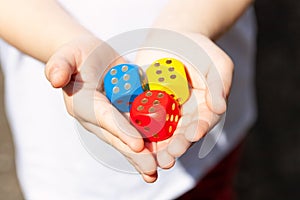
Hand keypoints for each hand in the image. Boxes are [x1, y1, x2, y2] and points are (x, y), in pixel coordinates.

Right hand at [45, 35, 157, 182]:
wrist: (91, 58)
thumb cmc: (78, 55)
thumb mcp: (67, 55)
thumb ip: (59, 65)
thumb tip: (54, 79)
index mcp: (83, 105)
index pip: (103, 118)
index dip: (120, 130)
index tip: (137, 144)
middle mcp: (97, 118)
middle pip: (117, 137)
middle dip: (134, 154)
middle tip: (151, 170)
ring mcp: (112, 119)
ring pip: (127, 139)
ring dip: (143, 156)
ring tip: (157, 171)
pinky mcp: (123, 116)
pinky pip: (137, 130)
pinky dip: (150, 143)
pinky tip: (163, 154)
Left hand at [135, 32, 232, 168]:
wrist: (173, 38)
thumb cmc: (199, 50)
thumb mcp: (216, 63)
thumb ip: (219, 85)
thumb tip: (220, 109)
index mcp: (203, 108)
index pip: (202, 123)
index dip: (197, 131)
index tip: (192, 137)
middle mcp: (183, 114)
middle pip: (180, 134)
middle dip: (175, 147)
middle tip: (168, 159)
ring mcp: (164, 111)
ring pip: (160, 132)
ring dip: (156, 147)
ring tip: (151, 159)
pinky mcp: (146, 105)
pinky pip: (141, 118)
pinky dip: (137, 129)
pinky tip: (132, 139)